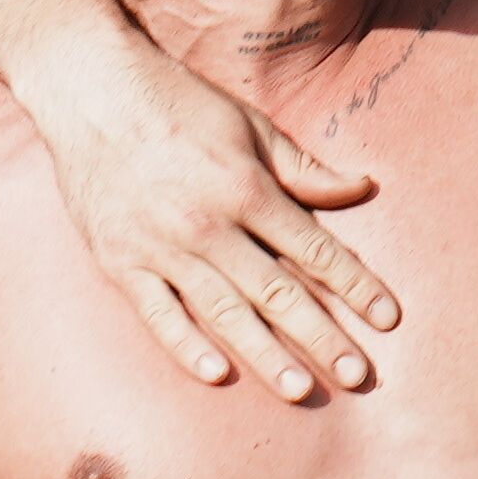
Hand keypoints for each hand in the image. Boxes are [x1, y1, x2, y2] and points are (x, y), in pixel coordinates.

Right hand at [19, 27, 400, 397]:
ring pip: (223, 311)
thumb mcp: (249, 125)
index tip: (388, 318)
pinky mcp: (120, 261)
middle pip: (276, 291)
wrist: (89, 88)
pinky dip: (187, 345)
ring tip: (300, 390)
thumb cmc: (177, 102)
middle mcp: (207, 224)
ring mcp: (161, 247)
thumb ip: (302, 168)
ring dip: (265, 354)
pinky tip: (218, 374)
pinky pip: (158, 313)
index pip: (314, 249)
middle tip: (358, 376)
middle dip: (322, 336)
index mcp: (246, 188)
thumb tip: (360, 187)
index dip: (355, 285)